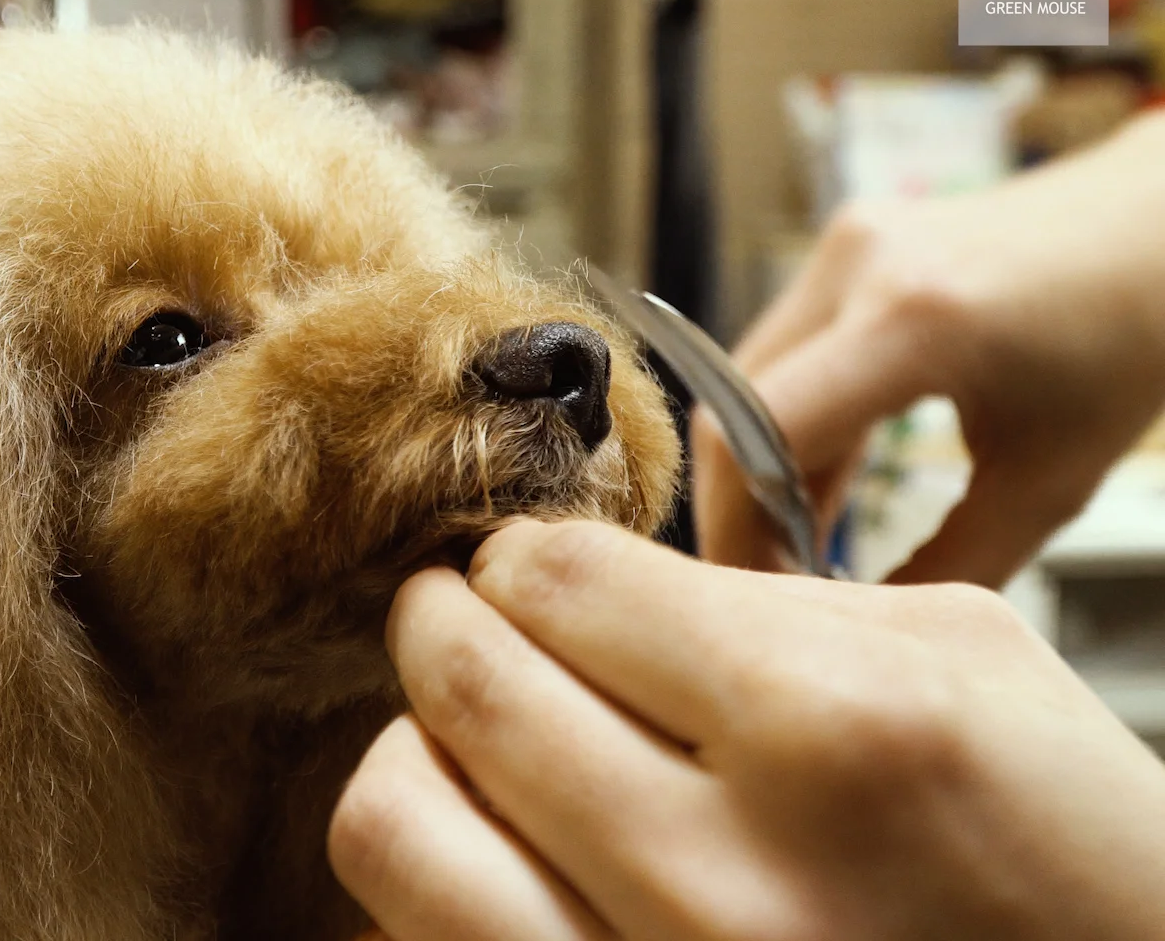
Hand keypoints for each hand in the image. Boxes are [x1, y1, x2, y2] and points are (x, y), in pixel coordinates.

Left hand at [330, 520, 1164, 940]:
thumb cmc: (1063, 844)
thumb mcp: (963, 659)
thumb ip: (757, 598)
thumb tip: (579, 579)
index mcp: (829, 730)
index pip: (559, 583)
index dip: (522, 553)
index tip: (526, 563)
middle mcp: (722, 876)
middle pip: (463, 684)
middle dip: (440, 619)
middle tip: (457, 612)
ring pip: (394, 828)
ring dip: (415, 749)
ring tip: (462, 732)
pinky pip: (425, 938)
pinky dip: (441, 870)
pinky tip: (499, 840)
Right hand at [696, 111, 1164, 584]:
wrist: (1163, 221)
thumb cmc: (1136, 335)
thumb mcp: (1052, 479)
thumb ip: (952, 566)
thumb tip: (864, 633)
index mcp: (913, 318)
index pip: (754, 434)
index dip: (733, 527)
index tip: (756, 599)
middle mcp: (856, 265)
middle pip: (733, 410)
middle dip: (742, 507)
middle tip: (776, 584)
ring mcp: (842, 246)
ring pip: (744, 383)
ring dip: (763, 468)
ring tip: (804, 541)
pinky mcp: (842, 246)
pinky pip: (780, 353)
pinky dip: (788, 424)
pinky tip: (826, 480)